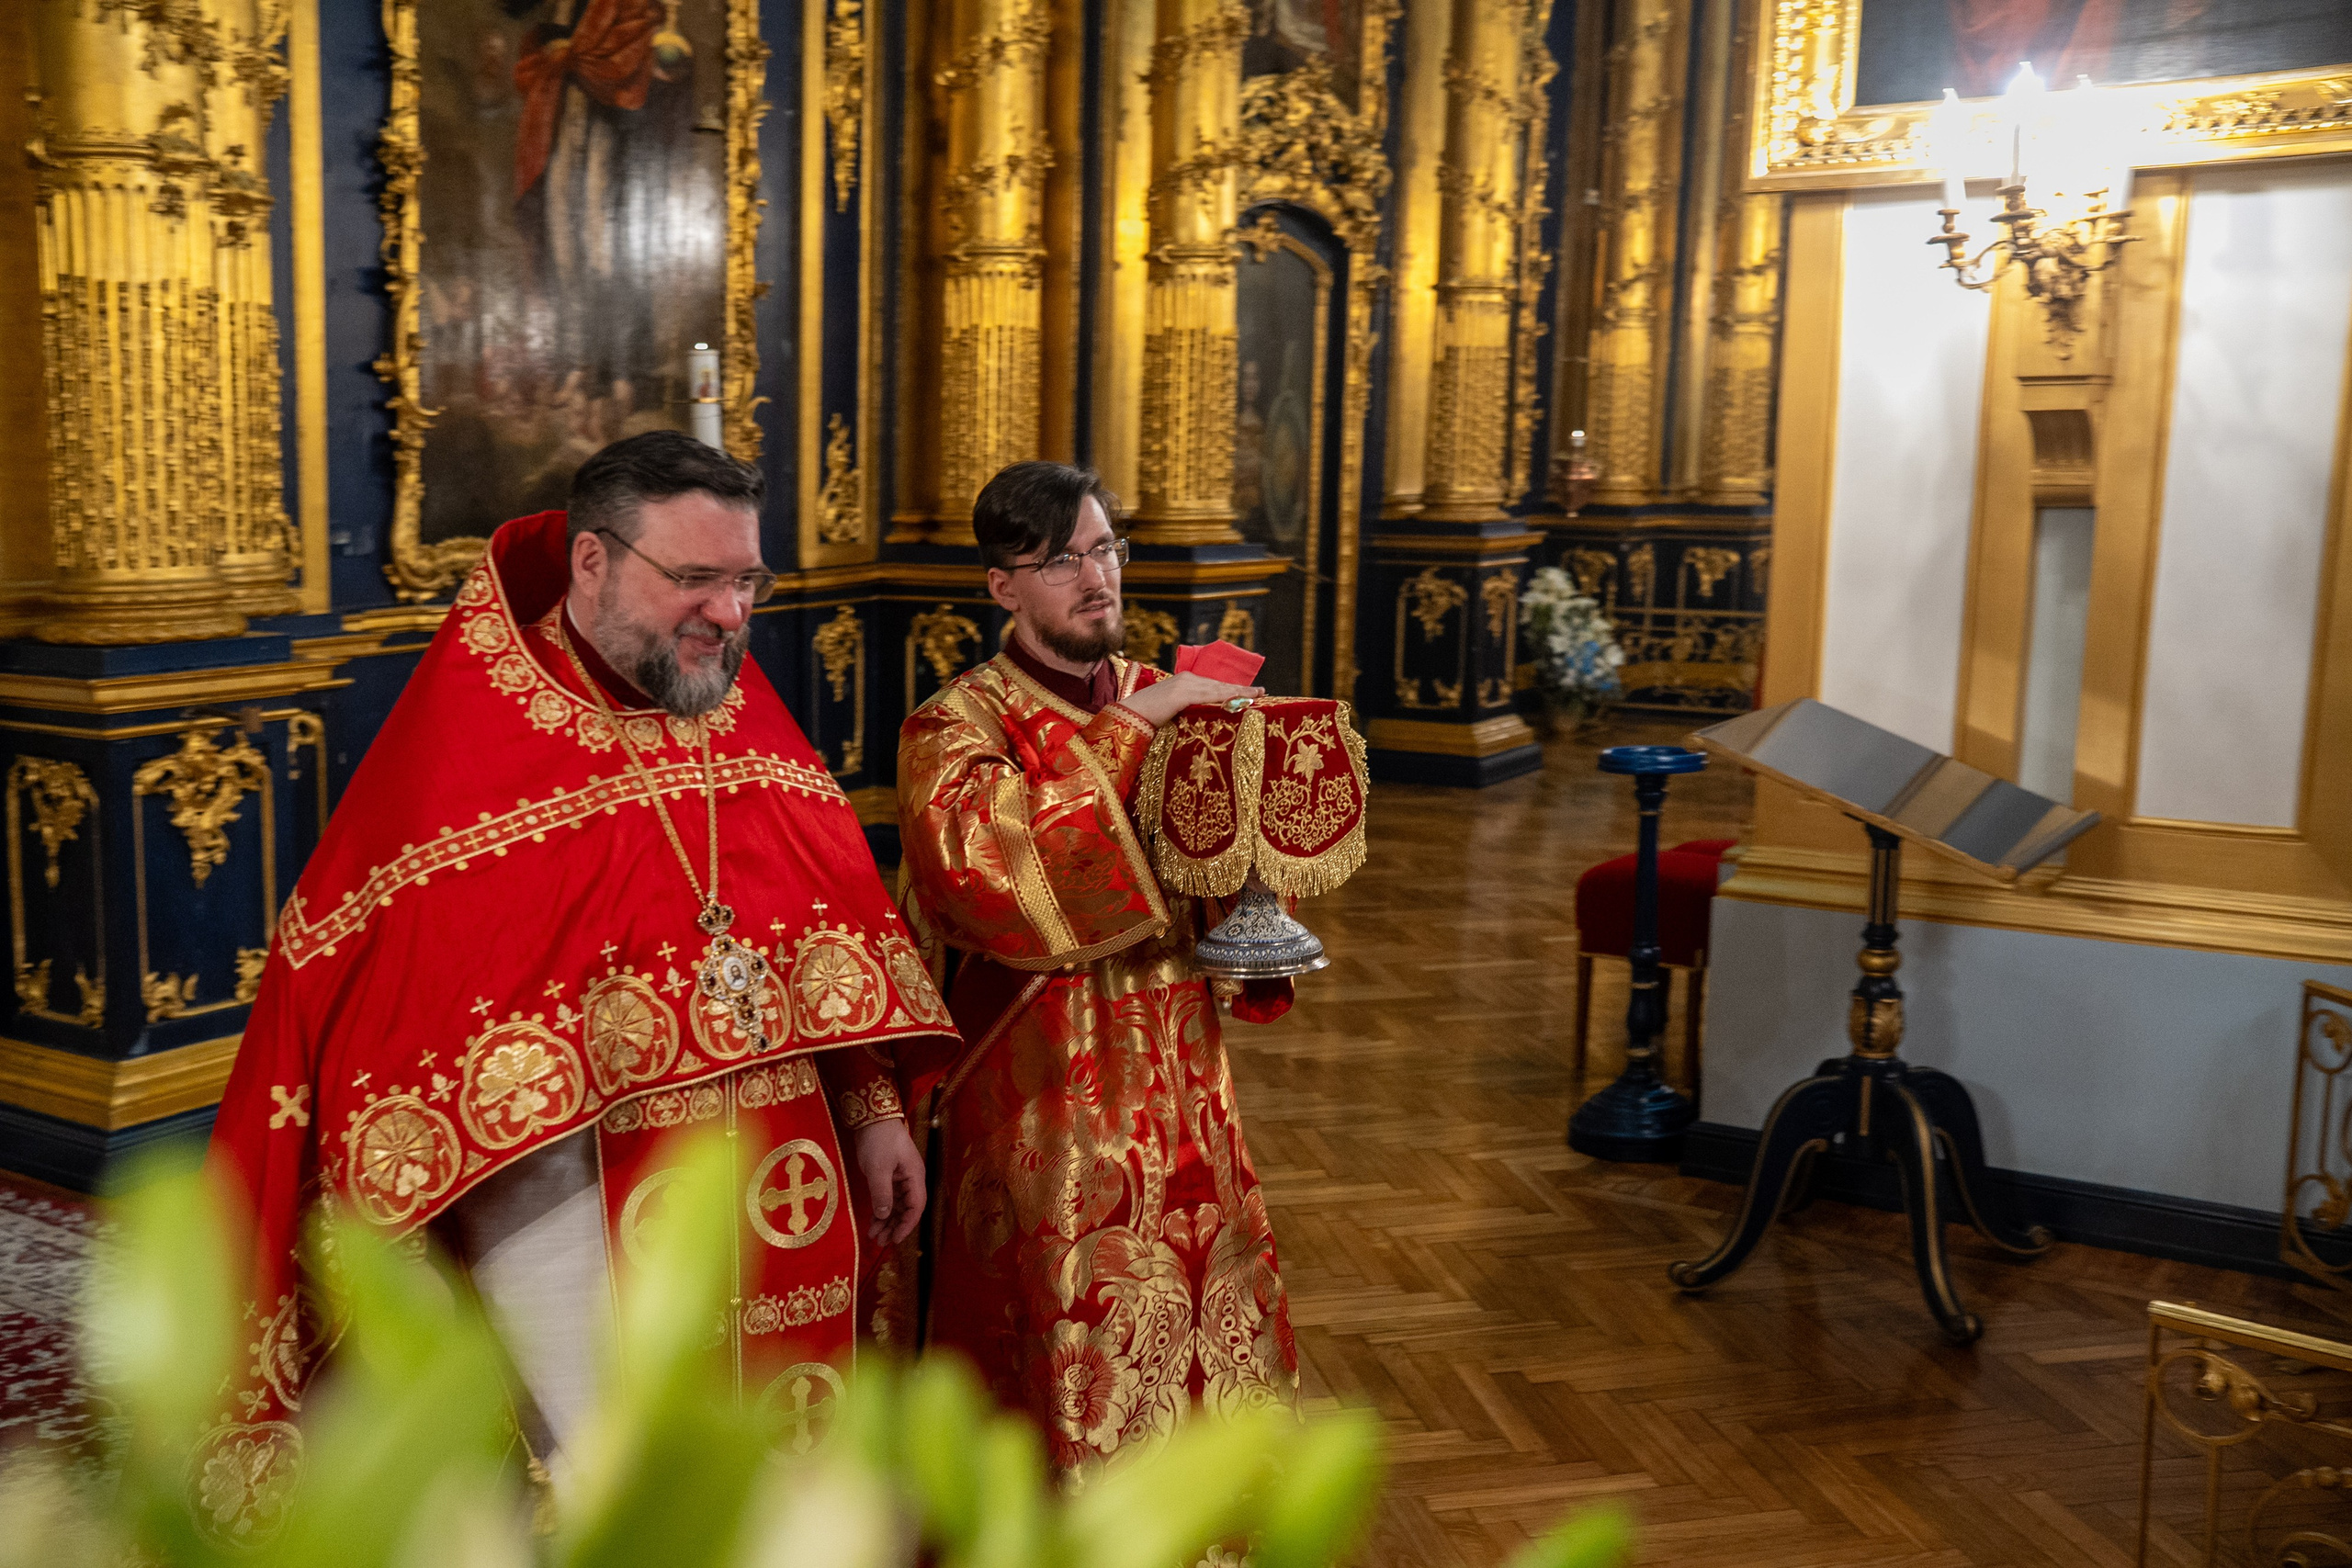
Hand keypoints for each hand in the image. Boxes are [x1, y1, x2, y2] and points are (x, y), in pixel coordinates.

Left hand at [851, 1118, 926, 1245]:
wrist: (872, 1118)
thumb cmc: (879, 1141)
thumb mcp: (878, 1168)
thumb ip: (882, 1193)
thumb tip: (884, 1215)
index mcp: (915, 1177)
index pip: (916, 1207)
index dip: (907, 1225)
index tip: (895, 1239)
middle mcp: (910, 1180)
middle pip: (906, 1209)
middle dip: (894, 1226)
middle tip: (881, 1242)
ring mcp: (899, 1178)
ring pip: (896, 1206)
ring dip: (886, 1221)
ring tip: (874, 1237)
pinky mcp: (888, 1176)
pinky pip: (887, 1198)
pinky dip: (880, 1211)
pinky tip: (872, 1223)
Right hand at [1118, 673, 1263, 728]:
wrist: (1128, 715)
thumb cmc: (1146, 717)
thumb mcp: (1172, 712)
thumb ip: (1187, 711)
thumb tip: (1201, 719)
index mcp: (1185, 681)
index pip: (1214, 685)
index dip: (1232, 688)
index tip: (1250, 692)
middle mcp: (1187, 678)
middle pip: (1220, 684)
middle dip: (1241, 689)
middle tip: (1262, 691)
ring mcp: (1185, 684)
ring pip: (1219, 688)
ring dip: (1239, 692)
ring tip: (1257, 695)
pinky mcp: (1182, 694)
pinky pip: (1209, 696)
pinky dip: (1225, 697)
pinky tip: (1239, 700)